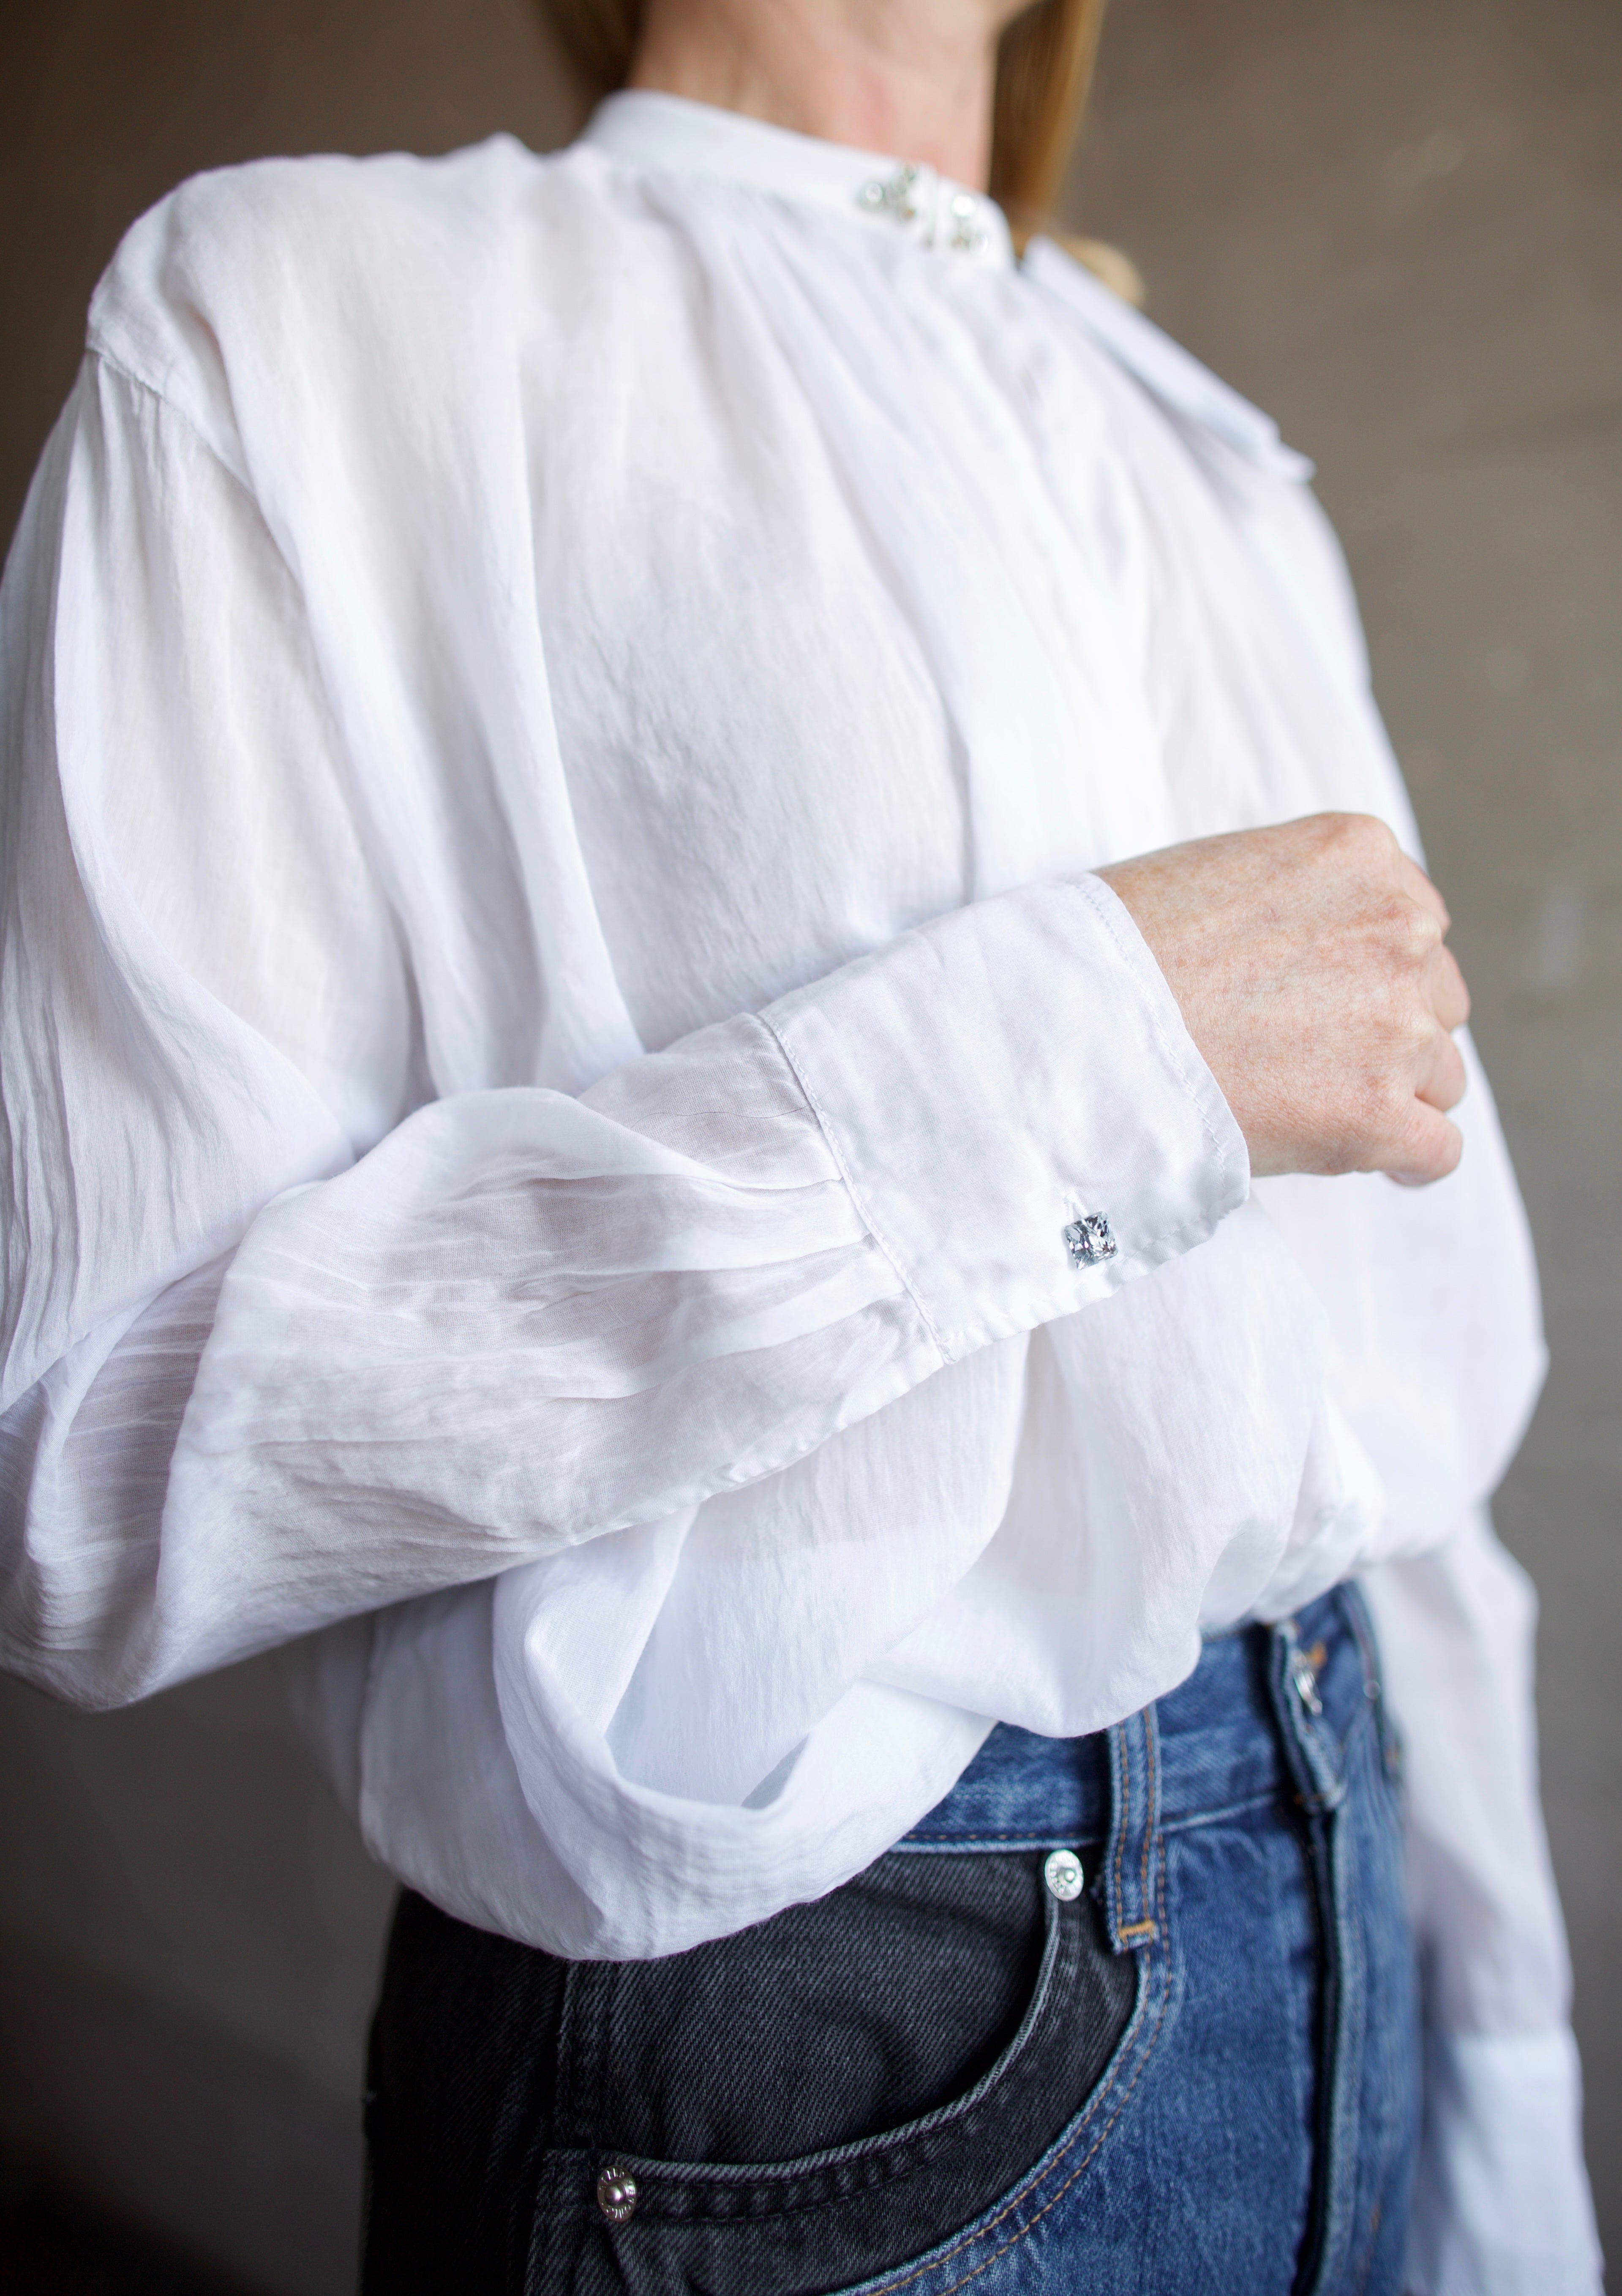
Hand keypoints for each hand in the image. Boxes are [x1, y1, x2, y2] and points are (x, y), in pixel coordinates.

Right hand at [1098, 813, 1469, 1184]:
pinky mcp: (1375, 1112)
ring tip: (1315, 1107)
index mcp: (1362, 855)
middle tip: (1308, 1055)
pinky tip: (1384, 1166)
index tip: (1330, 1001)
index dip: (1372, 970)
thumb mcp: (1225, 870)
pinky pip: (1436, 1148)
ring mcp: (1396, 1024)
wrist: (1078, 1022)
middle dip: (1387, 1028)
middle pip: (1435, 996)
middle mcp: (1399, 929)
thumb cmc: (1119, 948)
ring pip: (1440, 1073)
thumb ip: (1301, 901)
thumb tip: (1321, 958)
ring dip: (1392, 1092)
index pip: (1415, 920)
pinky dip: (1411, 1161)